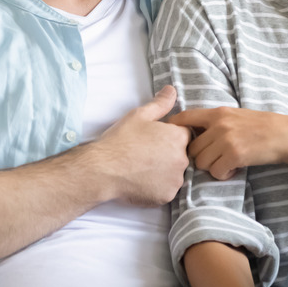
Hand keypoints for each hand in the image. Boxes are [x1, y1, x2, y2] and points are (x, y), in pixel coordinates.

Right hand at [95, 86, 190, 205]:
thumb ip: (160, 103)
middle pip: (181, 154)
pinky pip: (166, 190)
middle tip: (145, 154)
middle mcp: (183, 159)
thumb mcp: (139, 115)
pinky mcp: (166, 196)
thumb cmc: (120, 140)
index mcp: (178, 137)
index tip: (154, 139)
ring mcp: (175, 180)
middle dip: (168, 154)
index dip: (169, 135)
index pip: (184, 134)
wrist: (103, 169)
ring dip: (164, 171)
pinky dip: (157, 187)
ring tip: (142, 168)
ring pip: (174, 173)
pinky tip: (141, 181)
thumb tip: (172, 90)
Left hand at [168, 107, 287, 179]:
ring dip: (212, 167)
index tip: (173, 141)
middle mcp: (218, 124)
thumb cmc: (262, 126)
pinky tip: (234, 169)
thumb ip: (216, 122)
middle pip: (191, 148)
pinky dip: (223, 174)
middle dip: (200, 158)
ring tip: (226, 164)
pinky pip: (215, 172)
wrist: (286, 134)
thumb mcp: (236, 116)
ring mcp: (226, 139)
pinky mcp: (235, 154)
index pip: (184, 118)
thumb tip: (194, 133)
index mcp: (217, 112)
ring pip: (201, 162)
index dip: (173, 130)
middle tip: (215, 159)